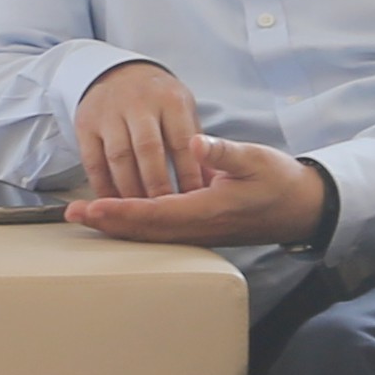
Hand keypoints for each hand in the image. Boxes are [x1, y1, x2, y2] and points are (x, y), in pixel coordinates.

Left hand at [66, 133, 333, 251]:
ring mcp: (198, 233)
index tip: (91, 207)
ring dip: (116, 225)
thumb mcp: (255, 158)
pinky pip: (159, 231)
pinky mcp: (199, 230)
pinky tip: (117, 217)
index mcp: (206, 210)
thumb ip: (223, 151)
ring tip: (85, 217)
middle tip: (72, 215)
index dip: (120, 211)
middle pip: (143, 229)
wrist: (302, 207)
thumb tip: (195, 141)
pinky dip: (134, 225)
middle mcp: (197, 228)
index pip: (153, 213)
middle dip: (107, 222)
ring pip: (149, 233)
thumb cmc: (279, 180)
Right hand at [70, 60, 209, 202]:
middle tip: (166, 213)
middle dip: (157, 186)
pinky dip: (102, 186)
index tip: (194, 200)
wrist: (118, 74)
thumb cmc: (157, 99)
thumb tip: (209, 183)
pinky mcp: (85, 124)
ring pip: (118, 157)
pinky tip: (113, 202)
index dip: (188, 174)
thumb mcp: (183, 109)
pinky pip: (93, 161)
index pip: (181, 142)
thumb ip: (193, 143)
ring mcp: (109, 113)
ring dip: (129, 190)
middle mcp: (138, 103)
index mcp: (170, 100)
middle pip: (148, 150)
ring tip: (140, 212)